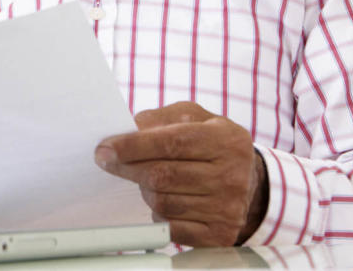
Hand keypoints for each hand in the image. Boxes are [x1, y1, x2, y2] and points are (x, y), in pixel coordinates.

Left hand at [95, 101, 268, 246]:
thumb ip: (160, 119)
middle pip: (162, 175)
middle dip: (128, 167)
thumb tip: (124, 131)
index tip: (105, 149)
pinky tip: (163, 201)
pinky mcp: (219, 234)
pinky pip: (171, 228)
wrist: (248, 179)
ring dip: (145, 191)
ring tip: (147, 180)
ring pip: (162, 203)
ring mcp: (228, 208)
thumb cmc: (211, 143)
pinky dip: (159, 215)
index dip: (132, 146)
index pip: (171, 142)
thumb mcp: (193, 118)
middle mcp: (232, 175)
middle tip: (110, 162)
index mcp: (226, 140)